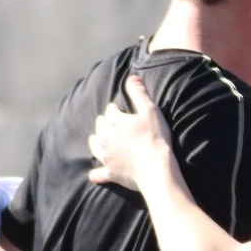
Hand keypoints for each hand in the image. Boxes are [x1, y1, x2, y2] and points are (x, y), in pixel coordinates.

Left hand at [87, 74, 175, 191]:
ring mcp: (104, 155)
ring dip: (98, 141)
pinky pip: (97, 173)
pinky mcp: (108, 172)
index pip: (111, 109)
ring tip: (106, 142)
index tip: (127, 113)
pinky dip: (97, 173)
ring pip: (94, 144)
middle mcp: (104, 136)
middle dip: (107, 123)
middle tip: (119, 126)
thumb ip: (139, 93)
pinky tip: (96, 173)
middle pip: (100, 125)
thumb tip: (132, 77)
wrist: (156, 168)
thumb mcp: (150, 111)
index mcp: (113, 121)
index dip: (119, 110)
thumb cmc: (155, 138)